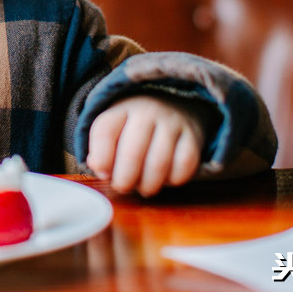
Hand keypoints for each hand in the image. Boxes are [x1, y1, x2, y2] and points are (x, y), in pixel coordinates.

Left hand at [85, 94, 204, 196]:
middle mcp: (148, 111)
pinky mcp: (193, 136)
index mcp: (122, 108)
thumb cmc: (136, 123)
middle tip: (122, 188)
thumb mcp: (115, 126)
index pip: (105, 131)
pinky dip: (173, 180)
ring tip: (143, 188)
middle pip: (132, 152)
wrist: (175, 103)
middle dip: (124, 179)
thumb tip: (99, 169)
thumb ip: (101, 147)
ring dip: (148, 185)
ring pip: (158, 163)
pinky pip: (184, 165)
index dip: (101, 157)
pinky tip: (166, 179)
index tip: (102, 173)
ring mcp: (172, 123)